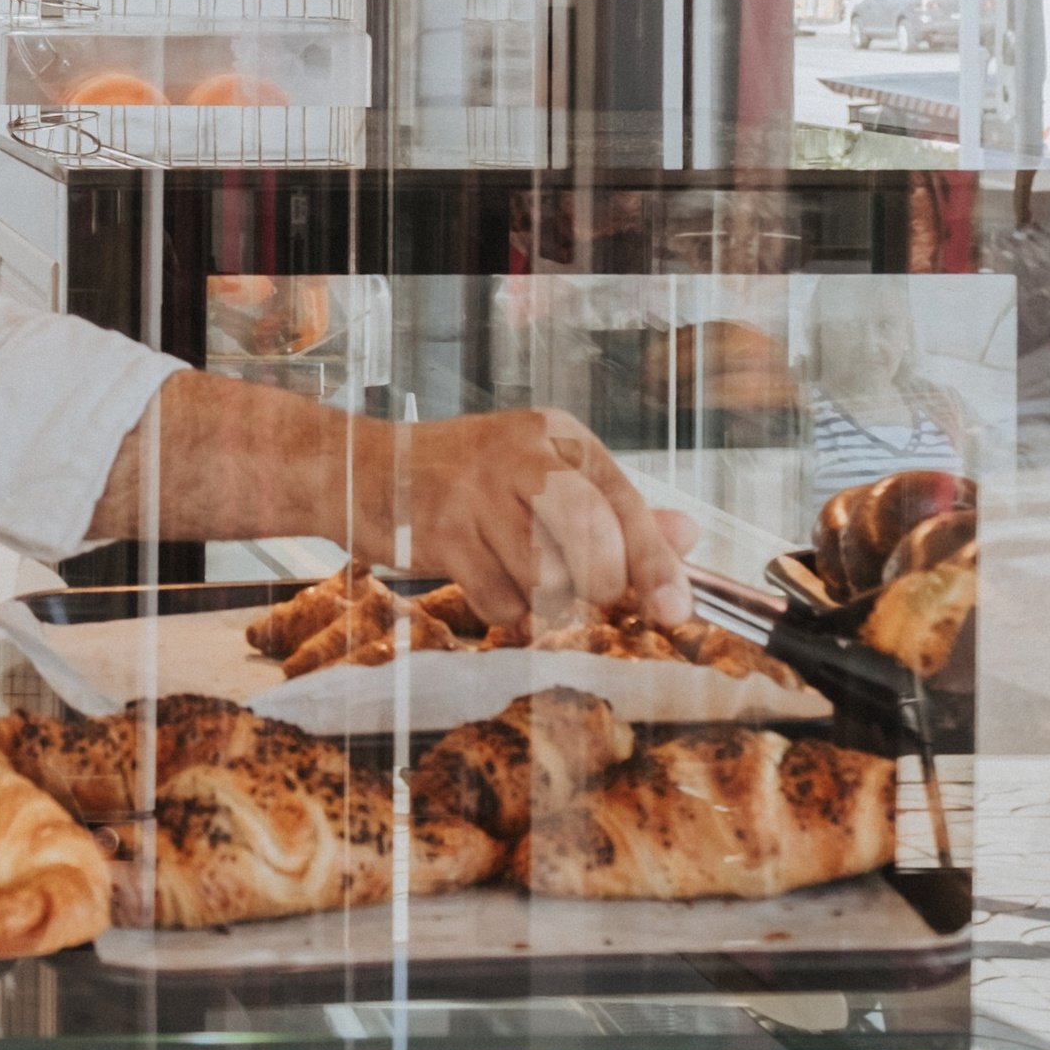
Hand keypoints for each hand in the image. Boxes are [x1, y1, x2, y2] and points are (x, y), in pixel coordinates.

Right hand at [386, 409, 694, 629]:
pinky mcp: (440, 531)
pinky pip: (499, 599)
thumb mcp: (543, 479)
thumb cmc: (463, 480)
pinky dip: (500, 606)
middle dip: (598, 585)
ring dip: (539, 596)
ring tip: (512, 567)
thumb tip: (688, 536)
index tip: (675, 612)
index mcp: (557, 436)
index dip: (656, 565)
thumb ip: (614, 510)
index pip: (625, 504)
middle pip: (592, 538)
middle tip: (583, 591)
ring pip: (545, 577)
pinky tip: (480, 575)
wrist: (362, 468)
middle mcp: (520, 453)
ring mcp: (476, 491)